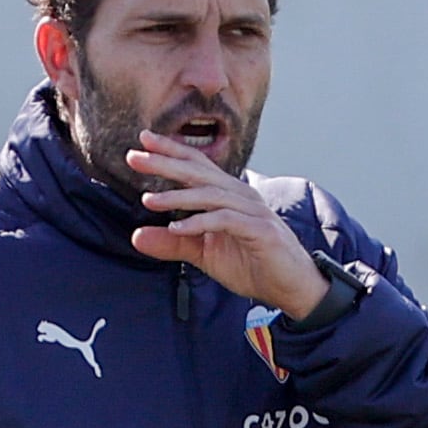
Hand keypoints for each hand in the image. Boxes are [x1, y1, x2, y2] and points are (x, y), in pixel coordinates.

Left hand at [125, 130, 326, 317]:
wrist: (293, 288)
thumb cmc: (254, 265)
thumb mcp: (205, 255)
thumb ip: (174, 243)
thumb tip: (137, 237)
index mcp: (229, 195)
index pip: (198, 165)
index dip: (172, 150)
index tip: (143, 139)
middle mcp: (242, 196)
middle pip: (200, 172)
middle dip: (166, 162)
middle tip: (135, 157)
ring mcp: (253, 212)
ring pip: (211, 194)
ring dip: (178, 196)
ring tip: (149, 200)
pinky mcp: (261, 231)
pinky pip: (226, 221)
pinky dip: (200, 223)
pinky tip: (177, 229)